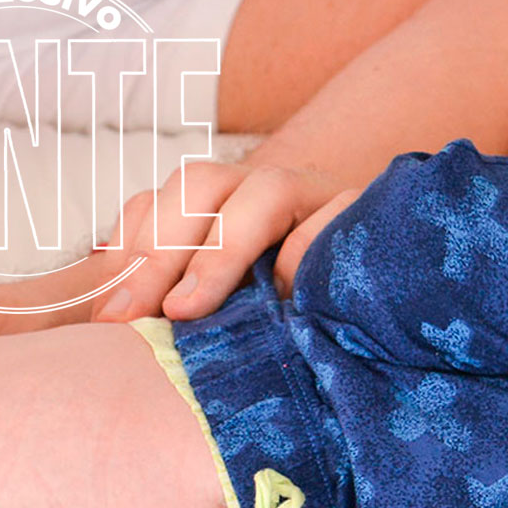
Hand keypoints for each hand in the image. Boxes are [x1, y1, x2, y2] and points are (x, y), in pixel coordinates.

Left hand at [91, 162, 356, 321]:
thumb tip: (108, 318)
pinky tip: (283, 309)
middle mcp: (266, 193)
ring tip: (187, 310)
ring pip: (267, 189)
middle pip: (201, 183)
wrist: (399, 302)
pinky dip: (303, 260)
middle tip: (135, 317)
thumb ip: (163, 302)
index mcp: (221, 208)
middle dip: (159, 251)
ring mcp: (321, 198)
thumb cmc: (291, 323)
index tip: (109, 317)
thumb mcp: (221, 313)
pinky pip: (336, 220)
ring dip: (219, 253)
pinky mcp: (370, 217)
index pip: (159, 204)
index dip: (129, 252)